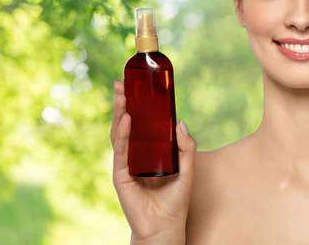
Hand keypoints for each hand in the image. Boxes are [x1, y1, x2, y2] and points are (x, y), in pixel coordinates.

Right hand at [111, 80, 195, 243]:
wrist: (165, 226)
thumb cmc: (176, 201)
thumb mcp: (188, 170)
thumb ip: (186, 148)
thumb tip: (180, 122)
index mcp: (149, 151)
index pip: (141, 124)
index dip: (137, 105)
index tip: (136, 86)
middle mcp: (135, 155)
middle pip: (126, 124)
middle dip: (123, 103)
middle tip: (121, 83)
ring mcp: (126, 164)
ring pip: (120, 134)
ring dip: (120, 114)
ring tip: (121, 95)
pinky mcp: (121, 175)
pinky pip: (121, 151)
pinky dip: (123, 134)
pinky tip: (127, 120)